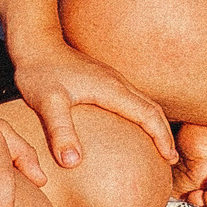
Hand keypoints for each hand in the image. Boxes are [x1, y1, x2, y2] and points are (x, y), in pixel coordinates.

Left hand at [16, 46, 179, 168]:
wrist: (35, 43)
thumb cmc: (39, 72)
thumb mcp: (46, 103)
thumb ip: (60, 131)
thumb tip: (73, 163)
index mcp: (111, 89)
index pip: (148, 114)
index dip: (162, 137)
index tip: (170, 157)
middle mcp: (117, 82)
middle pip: (153, 108)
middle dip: (165, 133)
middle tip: (170, 158)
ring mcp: (112, 79)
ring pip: (144, 102)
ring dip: (155, 124)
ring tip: (158, 147)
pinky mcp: (104, 80)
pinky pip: (133, 99)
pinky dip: (142, 116)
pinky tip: (133, 127)